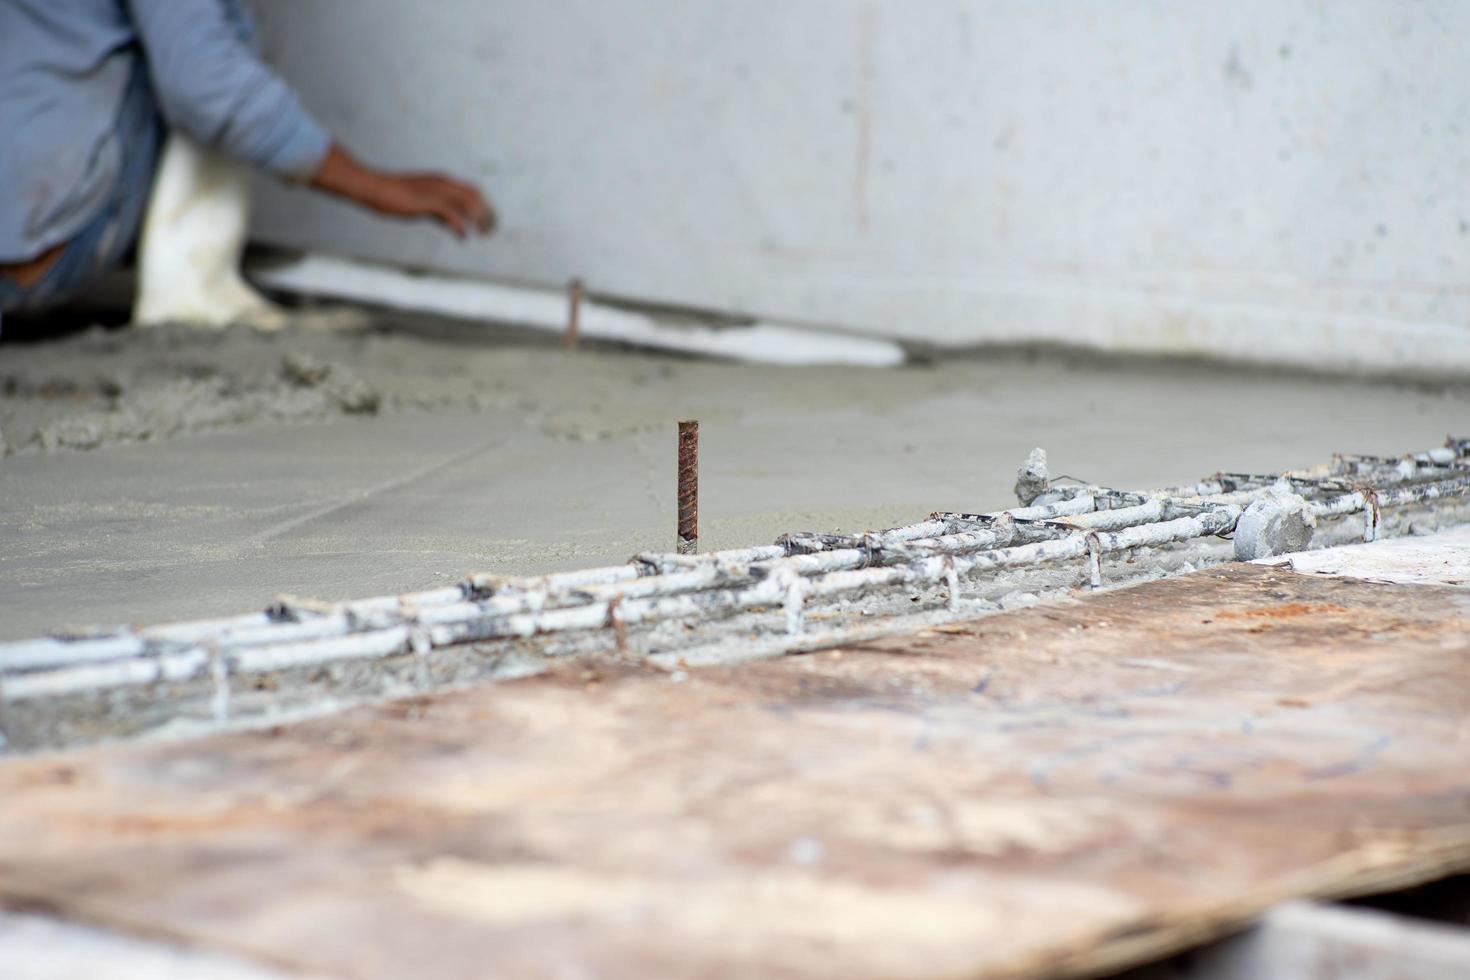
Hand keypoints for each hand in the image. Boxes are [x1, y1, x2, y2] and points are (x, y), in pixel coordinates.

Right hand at [310, 144, 494, 238]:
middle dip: (487, 213)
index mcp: (442, 181)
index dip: (484, 206)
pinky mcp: (426, 202)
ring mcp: (435, 191)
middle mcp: (442, 183)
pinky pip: (450, 214)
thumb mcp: (423, 205)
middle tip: (492, 230)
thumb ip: (440, 214)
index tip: (490, 220)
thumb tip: (455, 226)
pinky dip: (459, 226)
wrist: (374, 188)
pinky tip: (462, 237)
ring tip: (483, 234)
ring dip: (478, 220)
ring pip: (466, 204)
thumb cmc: (394, 196)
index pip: (473, 191)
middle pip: (475, 196)